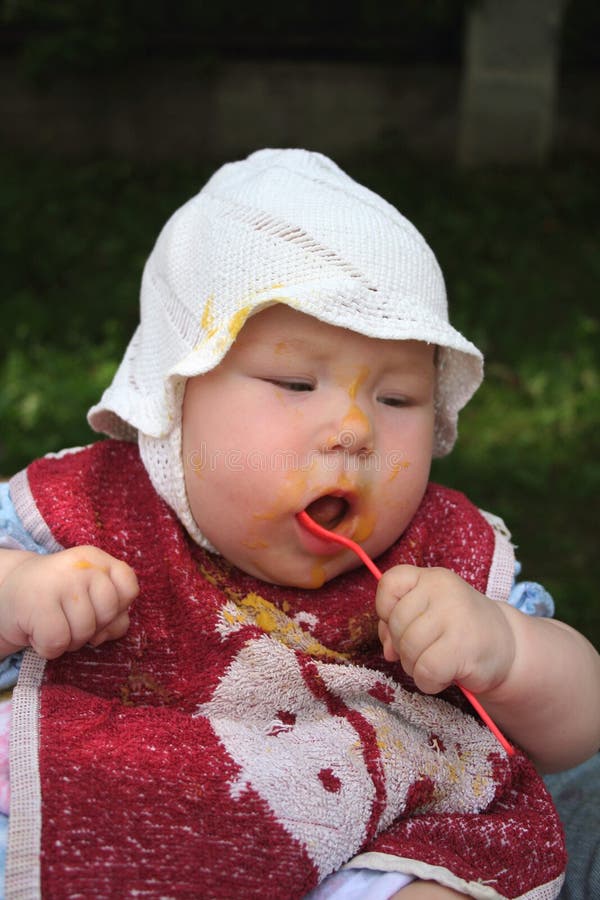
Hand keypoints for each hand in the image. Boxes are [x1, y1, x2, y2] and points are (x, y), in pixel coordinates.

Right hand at [0, 546, 138, 658]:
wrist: (5, 593)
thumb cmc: (55, 599)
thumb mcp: (88, 597)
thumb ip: (113, 612)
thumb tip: (111, 631)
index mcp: (97, 558)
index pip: (129, 588)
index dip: (118, 608)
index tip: (94, 607)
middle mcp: (81, 565)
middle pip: (109, 613)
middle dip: (92, 628)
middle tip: (68, 619)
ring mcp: (60, 581)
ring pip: (84, 632)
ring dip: (69, 641)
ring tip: (53, 624)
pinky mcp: (39, 603)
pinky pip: (59, 642)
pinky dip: (49, 649)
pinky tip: (38, 633)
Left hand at [375, 565, 515, 694]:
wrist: (508, 647)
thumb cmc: (460, 629)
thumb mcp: (429, 613)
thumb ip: (399, 623)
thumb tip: (388, 649)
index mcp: (433, 577)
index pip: (389, 582)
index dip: (385, 608)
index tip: (402, 623)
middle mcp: (443, 591)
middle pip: (395, 622)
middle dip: (401, 646)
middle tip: (424, 651)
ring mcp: (455, 616)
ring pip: (408, 648)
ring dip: (414, 666)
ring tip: (434, 663)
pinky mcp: (462, 647)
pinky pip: (425, 670)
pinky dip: (428, 682)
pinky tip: (443, 677)